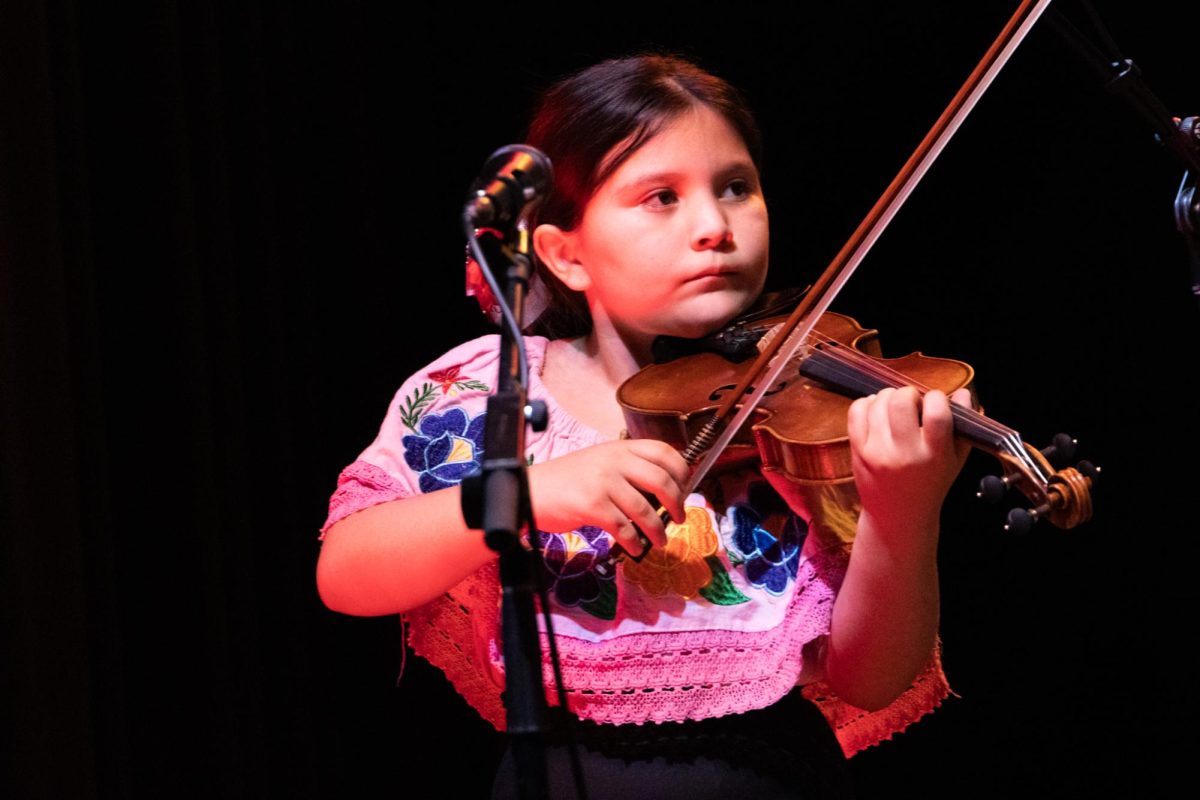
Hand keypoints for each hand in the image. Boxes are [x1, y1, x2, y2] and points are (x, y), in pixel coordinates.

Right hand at [527, 439, 689, 552]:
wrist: (531, 490)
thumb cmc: (567, 481)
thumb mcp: (600, 463)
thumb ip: (627, 470)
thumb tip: (662, 491)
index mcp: (619, 448)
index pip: (663, 451)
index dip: (680, 470)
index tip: (685, 488)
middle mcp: (614, 461)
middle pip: (661, 480)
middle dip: (677, 503)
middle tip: (678, 517)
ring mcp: (603, 482)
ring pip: (645, 509)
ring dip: (657, 530)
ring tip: (659, 541)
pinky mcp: (592, 505)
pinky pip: (624, 528)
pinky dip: (635, 543)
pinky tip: (635, 549)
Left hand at [847, 386, 971, 532]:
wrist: (898, 516)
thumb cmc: (930, 484)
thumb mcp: (955, 461)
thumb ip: (963, 427)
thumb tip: (963, 393)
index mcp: (934, 455)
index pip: (936, 413)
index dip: (937, 398)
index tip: (936, 402)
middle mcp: (904, 454)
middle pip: (901, 401)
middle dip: (909, 393)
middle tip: (912, 403)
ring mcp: (877, 452)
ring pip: (878, 403)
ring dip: (888, 397)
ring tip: (895, 408)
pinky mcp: (858, 451)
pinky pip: (857, 411)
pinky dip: (867, 403)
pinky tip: (877, 412)